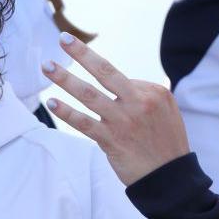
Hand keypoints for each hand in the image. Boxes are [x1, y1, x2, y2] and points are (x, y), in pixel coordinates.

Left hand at [41, 33, 189, 185]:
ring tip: (47, 66)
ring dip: (64, 78)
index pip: (119, 76)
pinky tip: (51, 102)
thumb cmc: (165, 143)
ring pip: (88, 94)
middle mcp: (138, 102)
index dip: (101, 77)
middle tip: (62, 39)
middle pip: (104, 71)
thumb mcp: (166, 111)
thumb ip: (144, 93)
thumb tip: (124, 83)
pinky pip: (83, 122)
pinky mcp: (110, 140)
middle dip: (81, 53)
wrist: (171, 179)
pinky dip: (65, 112)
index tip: (88, 71)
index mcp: (153, 92)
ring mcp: (122, 121)